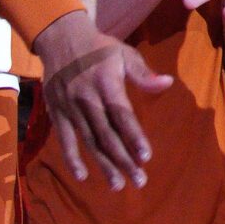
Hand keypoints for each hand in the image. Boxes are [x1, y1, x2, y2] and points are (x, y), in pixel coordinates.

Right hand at [33, 11, 175, 189]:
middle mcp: (87, 99)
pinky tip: (83, 176)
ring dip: (104, 164)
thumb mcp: (123, 54)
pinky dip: (72, 158)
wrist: (60, 39)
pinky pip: (65, 139)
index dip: (133, 136)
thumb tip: (167, 83)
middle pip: (107, 135)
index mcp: (106, 83)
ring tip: (118, 184)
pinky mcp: (57, 113)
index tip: (146, 156)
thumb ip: (143, 73)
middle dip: (124, 160)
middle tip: (139, 181)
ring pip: (89, 141)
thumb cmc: (99, 49)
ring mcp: (70, 108)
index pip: (122, 115)